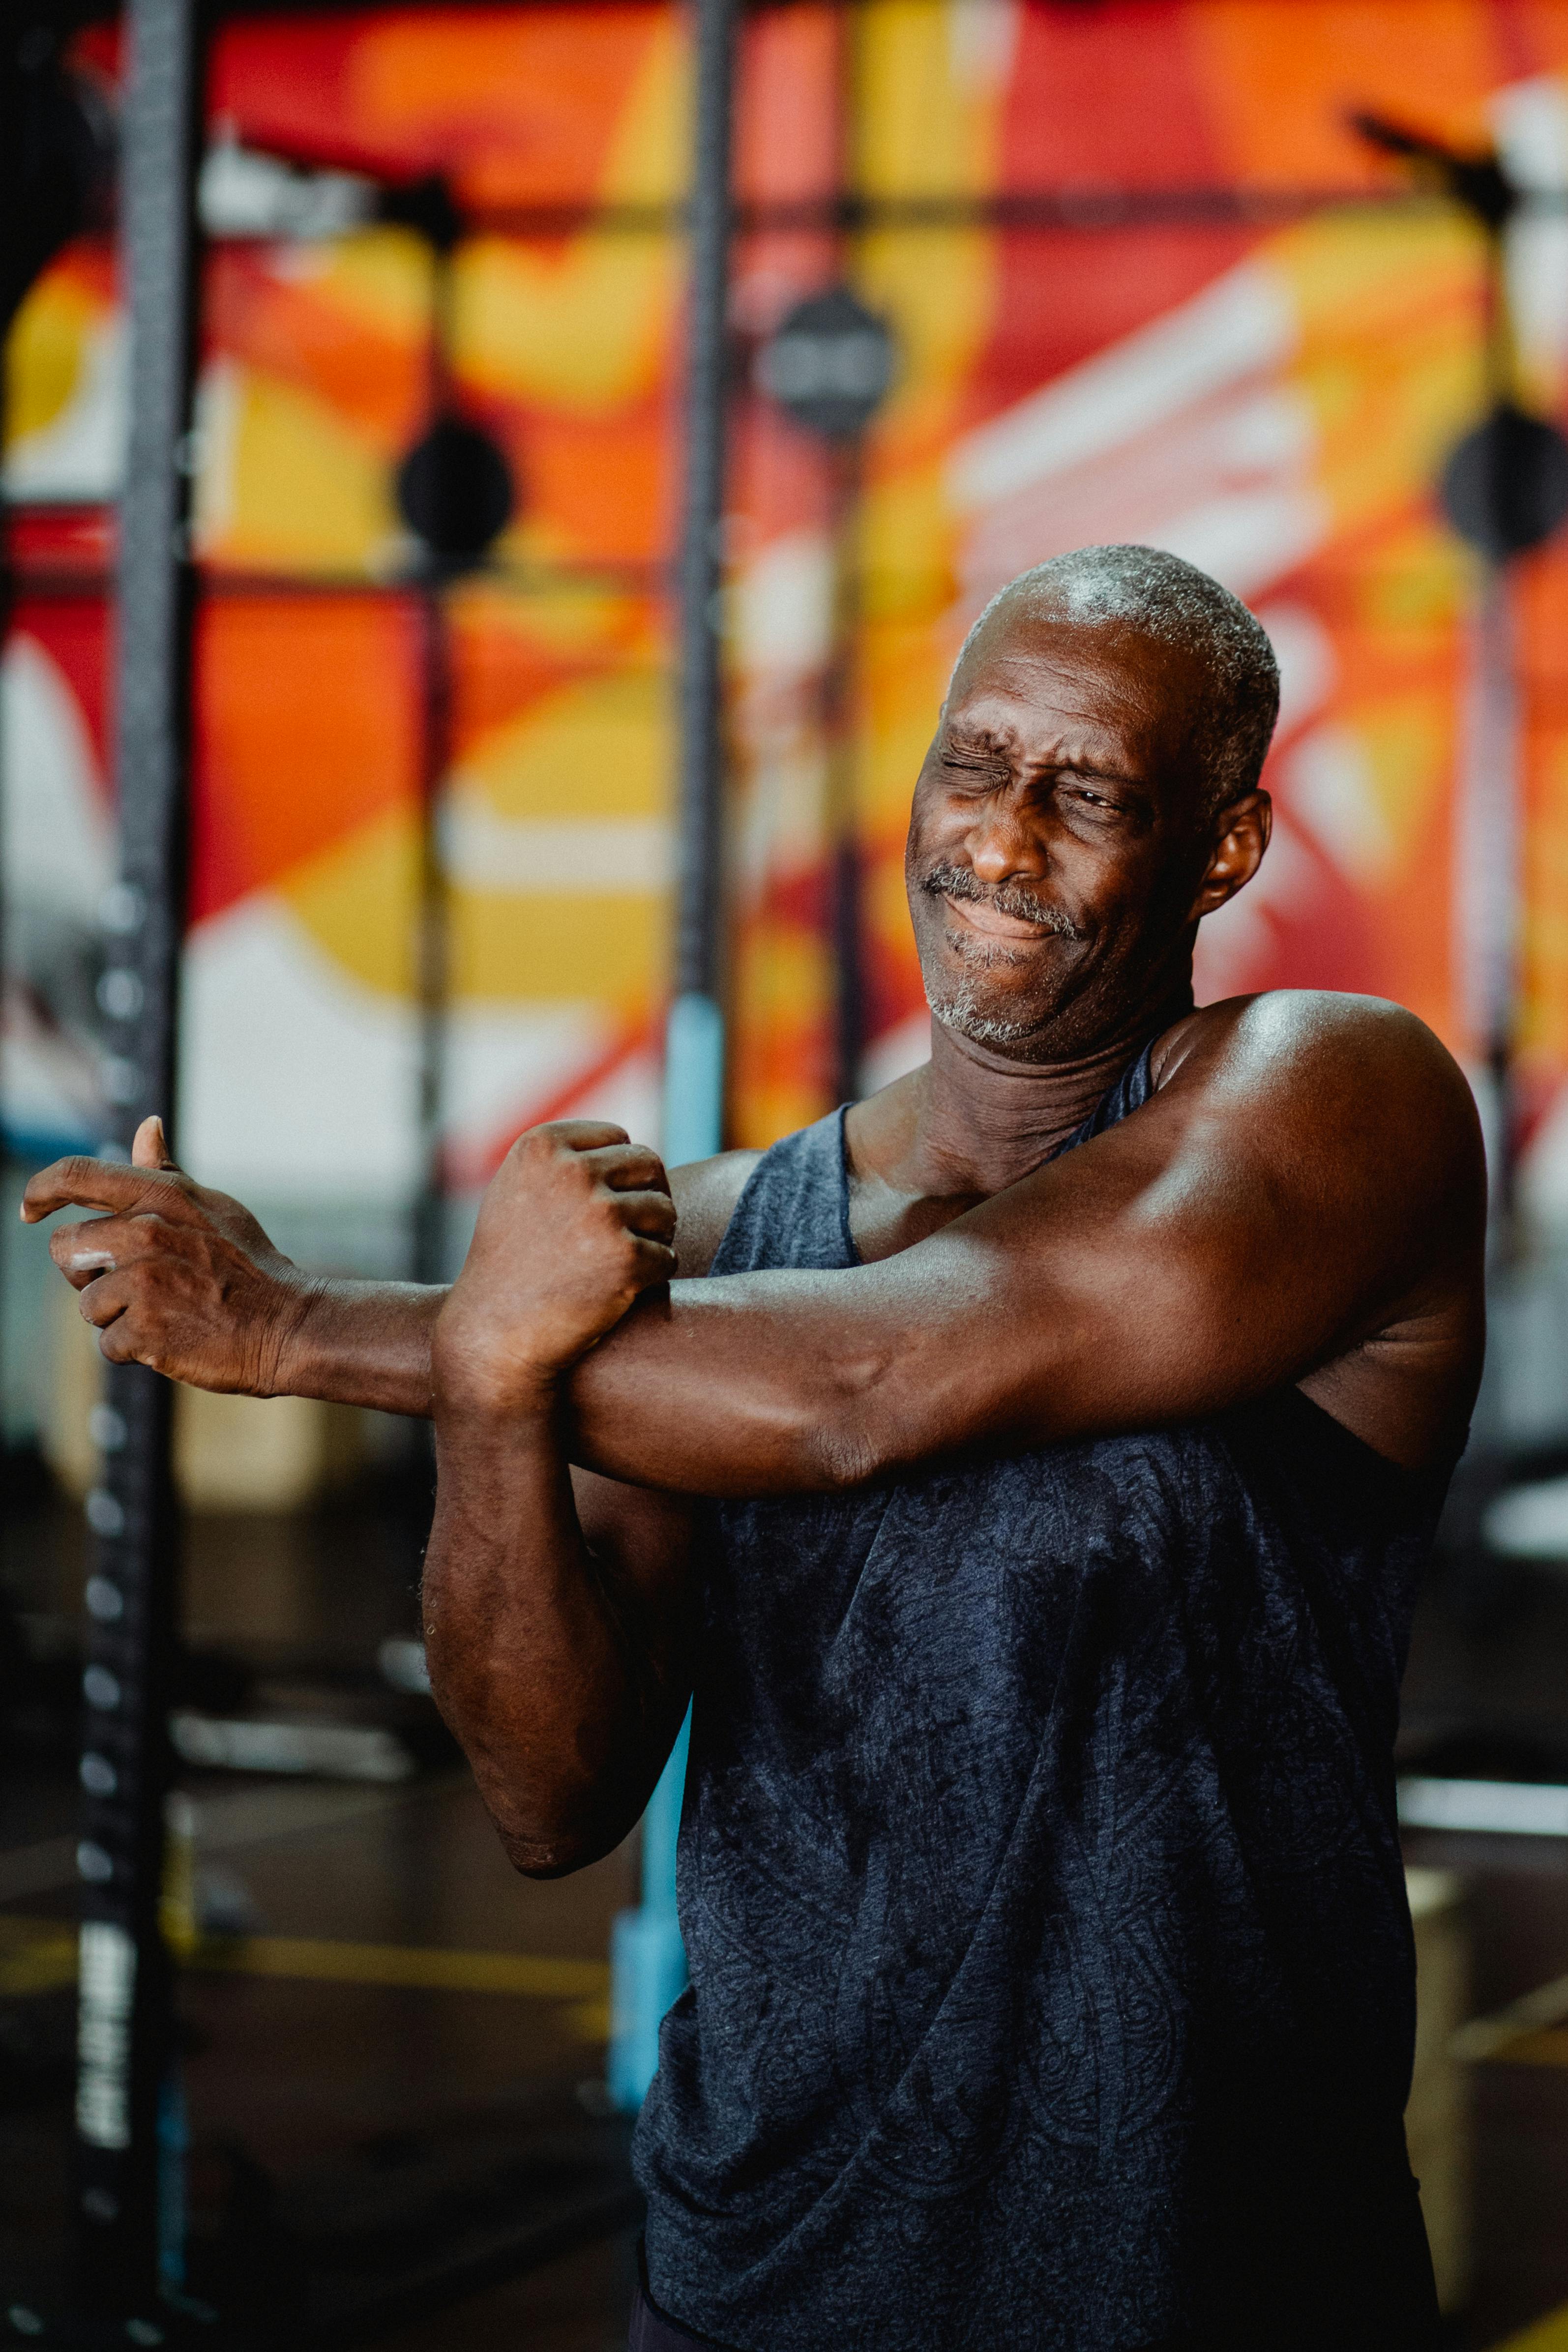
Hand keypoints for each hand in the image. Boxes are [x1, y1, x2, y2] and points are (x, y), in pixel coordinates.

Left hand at [21, 1115, 315, 1393]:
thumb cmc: (250, 1266)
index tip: (29, 1209)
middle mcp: (146, 1233)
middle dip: (86, 1271)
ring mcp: (143, 1283)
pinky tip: (172, 1338)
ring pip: (87, 1302)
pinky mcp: (144, 1331)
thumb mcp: (213, 1207)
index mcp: (161, 1196)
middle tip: (127, 1284)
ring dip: (117, 1315)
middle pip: (65, 1248)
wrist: (288, 1325)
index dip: (41, 1190)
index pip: (77, 1175)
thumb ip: (167, 1173)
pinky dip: (134, 1348)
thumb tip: (146, 1127)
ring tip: (166, 1313)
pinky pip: (107, 1343)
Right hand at [432, 1121, 675, 1415]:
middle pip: (649, 1166)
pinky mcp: (626, 1258)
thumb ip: (563, 1160)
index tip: (595, 1210)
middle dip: (644, 1199)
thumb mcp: (518, 1191)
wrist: (493, 1336)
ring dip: (653, 1237)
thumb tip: (628, 1147)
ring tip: (619, 1264)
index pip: (618, 1138)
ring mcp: (600, 1213)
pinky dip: (653, 1276)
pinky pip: (668, 1256)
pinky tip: (621, 1291)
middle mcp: (571, 1170)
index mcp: (542, 1146)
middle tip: (623, 1236)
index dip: (618, 1176)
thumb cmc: (508, 1266)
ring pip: (665, 1209)